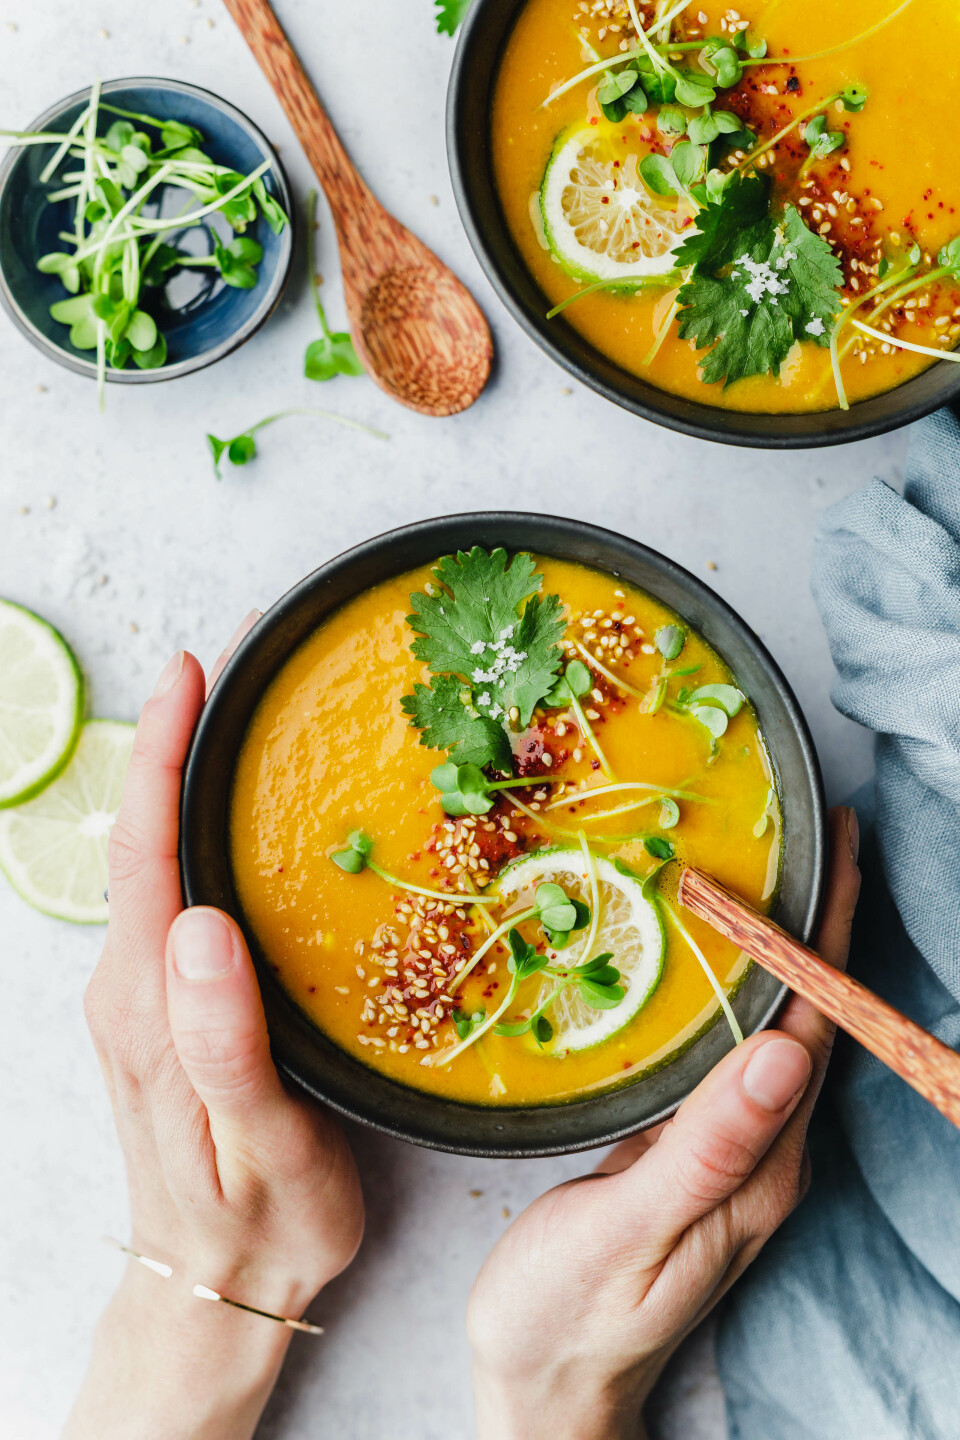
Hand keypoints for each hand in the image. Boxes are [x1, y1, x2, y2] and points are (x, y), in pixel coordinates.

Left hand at [65, 620, 363, 1439]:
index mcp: (150, 1003)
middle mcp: (136, 985)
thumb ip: (223, 1044)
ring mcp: (150, 993)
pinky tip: (251, 818)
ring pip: (166, 862)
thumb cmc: (257, 1217)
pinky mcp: (173, 1004)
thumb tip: (204, 925)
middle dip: (182, 741)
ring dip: (196, 781)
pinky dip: (208, 834)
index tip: (194, 672)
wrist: (222, 1279)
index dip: (168, 754)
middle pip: (151, 838)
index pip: (149, 853)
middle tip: (238, 666)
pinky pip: (182, 895)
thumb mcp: (257, 1144)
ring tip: (247, 719)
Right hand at [468, 807, 860, 1439]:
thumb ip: (706, 1146)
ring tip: (767, 876)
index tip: (843, 852)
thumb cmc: (567, 1315)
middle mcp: (760, 1155)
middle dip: (817, 927)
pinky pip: (723, 1052)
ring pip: (766, 1030)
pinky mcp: (689, 1153)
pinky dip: (728, 990)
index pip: (815, 1028)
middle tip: (815, 841)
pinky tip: (705, 960)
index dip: (830, 937)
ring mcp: (727, 1154)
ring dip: (777, 952)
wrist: (540, 1382)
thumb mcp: (629, 1230)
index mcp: (759, 1167)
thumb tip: (787, 1051)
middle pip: (805, 1020)